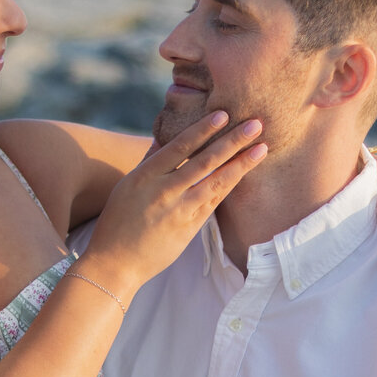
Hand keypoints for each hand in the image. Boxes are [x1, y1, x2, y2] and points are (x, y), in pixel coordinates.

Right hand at [82, 112, 265, 299]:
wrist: (115, 262)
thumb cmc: (118, 221)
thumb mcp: (127, 185)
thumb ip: (149, 161)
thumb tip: (163, 136)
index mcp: (145, 176)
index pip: (179, 146)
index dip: (202, 129)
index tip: (223, 114)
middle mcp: (164, 191)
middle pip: (205, 161)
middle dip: (232, 141)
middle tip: (256, 124)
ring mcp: (179, 211)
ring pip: (216, 182)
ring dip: (241, 163)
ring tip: (261, 147)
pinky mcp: (189, 228)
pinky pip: (214, 202)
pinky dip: (230, 185)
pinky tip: (244, 173)